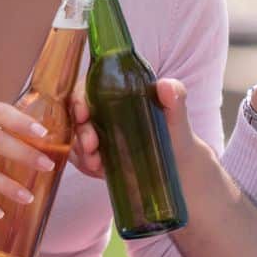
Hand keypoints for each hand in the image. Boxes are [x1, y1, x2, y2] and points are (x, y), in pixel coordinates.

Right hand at [69, 77, 205, 180]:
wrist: (180, 167)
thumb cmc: (176, 135)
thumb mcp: (177, 116)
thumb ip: (175, 99)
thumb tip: (165, 86)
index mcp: (117, 95)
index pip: (88, 90)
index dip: (79, 99)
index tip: (83, 113)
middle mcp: (103, 113)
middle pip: (77, 117)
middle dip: (80, 132)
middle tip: (91, 147)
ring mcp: (99, 137)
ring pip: (75, 139)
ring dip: (80, 152)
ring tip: (96, 164)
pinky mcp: (99, 158)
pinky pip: (81, 160)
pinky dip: (85, 165)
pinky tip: (98, 171)